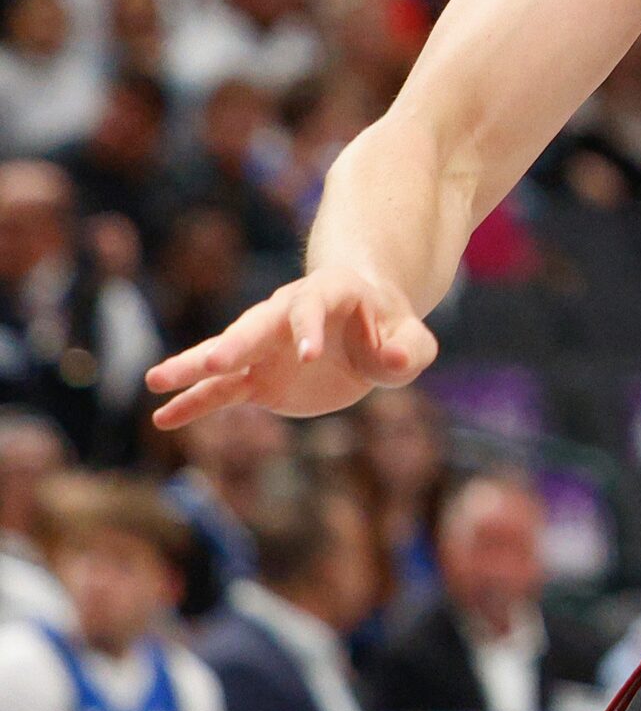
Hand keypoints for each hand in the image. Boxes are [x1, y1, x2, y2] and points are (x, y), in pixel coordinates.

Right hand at [144, 265, 437, 427]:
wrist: (366, 332)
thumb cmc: (392, 332)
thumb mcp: (413, 342)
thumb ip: (408, 350)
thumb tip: (390, 360)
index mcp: (331, 294)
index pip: (315, 306)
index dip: (311, 328)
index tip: (309, 357)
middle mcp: (287, 314)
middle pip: (257, 325)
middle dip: (235, 343)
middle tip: (211, 361)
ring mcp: (266, 347)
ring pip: (225, 353)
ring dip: (195, 367)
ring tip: (156, 381)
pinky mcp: (256, 378)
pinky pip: (220, 391)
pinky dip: (194, 403)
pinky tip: (163, 417)